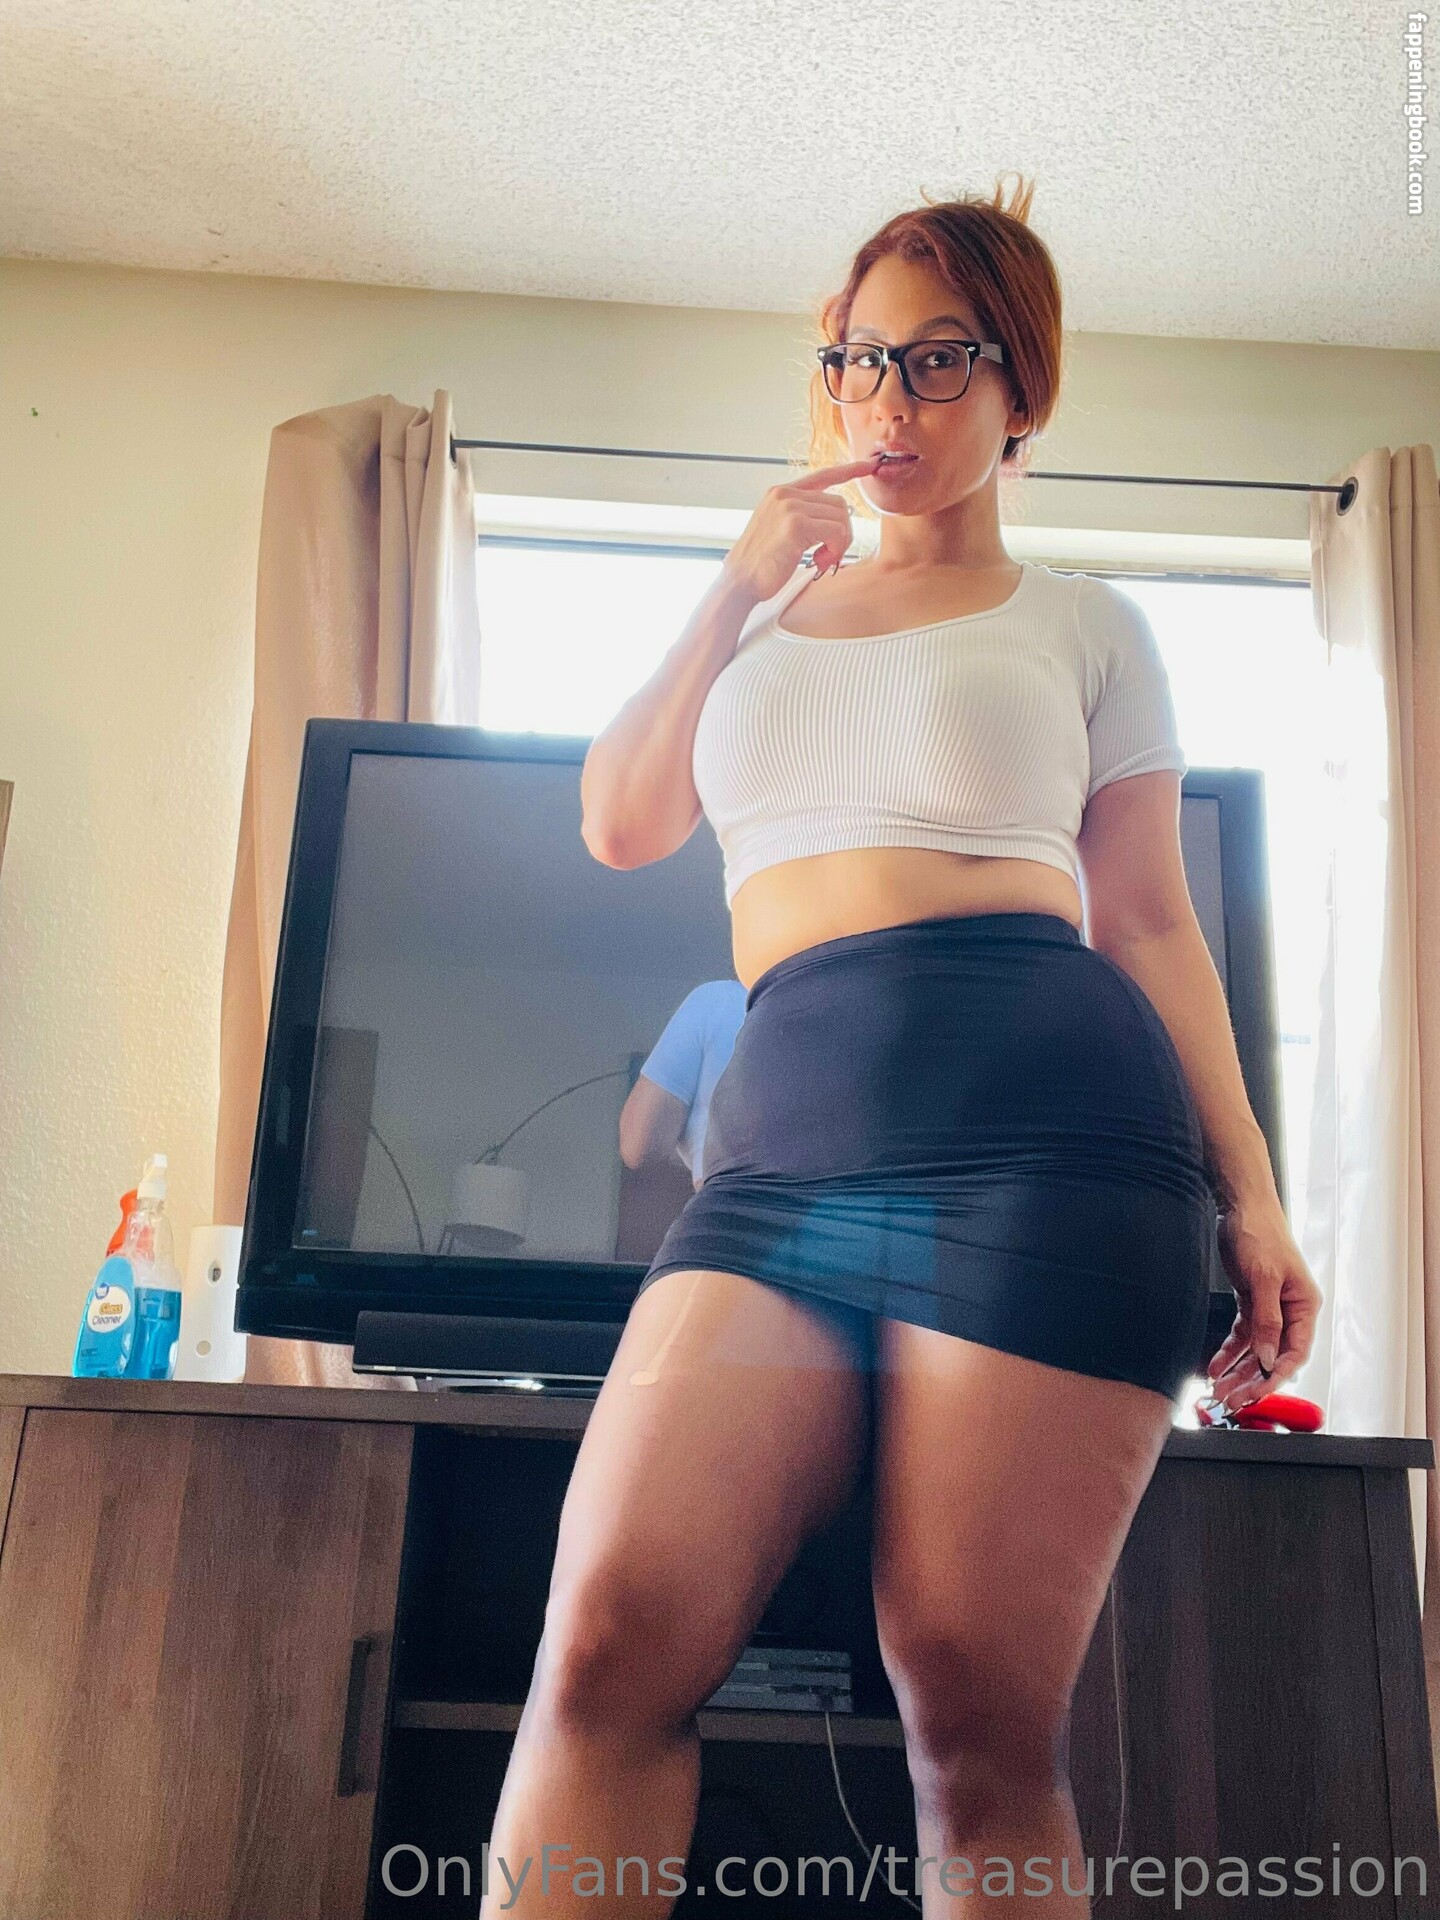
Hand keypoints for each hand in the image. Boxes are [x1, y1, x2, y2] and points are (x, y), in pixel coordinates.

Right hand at [721, 452, 885, 603]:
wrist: (739, 582)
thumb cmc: (761, 564)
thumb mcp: (778, 529)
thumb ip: (802, 516)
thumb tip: (837, 517)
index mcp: (780, 493)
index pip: (822, 475)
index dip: (849, 470)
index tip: (869, 466)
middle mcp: (784, 494)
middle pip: (838, 503)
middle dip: (842, 532)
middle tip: (829, 556)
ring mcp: (789, 507)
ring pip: (841, 517)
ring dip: (839, 544)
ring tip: (822, 560)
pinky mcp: (796, 525)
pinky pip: (836, 531)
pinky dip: (836, 549)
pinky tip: (820, 562)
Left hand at [1206, 1196, 1322, 1412]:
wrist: (1241, 1206)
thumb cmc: (1262, 1234)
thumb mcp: (1265, 1279)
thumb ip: (1268, 1321)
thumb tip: (1270, 1359)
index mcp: (1305, 1306)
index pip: (1295, 1353)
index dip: (1276, 1377)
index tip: (1257, 1395)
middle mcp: (1290, 1310)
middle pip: (1273, 1356)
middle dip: (1252, 1379)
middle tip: (1232, 1399)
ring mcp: (1270, 1307)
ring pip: (1255, 1349)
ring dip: (1238, 1370)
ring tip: (1219, 1389)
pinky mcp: (1251, 1301)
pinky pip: (1241, 1335)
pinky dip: (1228, 1352)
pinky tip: (1215, 1366)